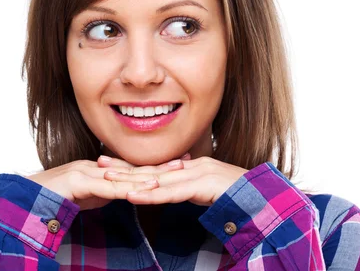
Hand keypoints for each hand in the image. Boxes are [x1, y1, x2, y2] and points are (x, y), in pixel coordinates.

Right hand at [26, 153, 189, 210]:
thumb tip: (122, 193)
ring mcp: (85, 172)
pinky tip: (143, 191)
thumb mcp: (86, 196)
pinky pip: (106, 187)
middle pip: (133, 167)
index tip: (178, 163)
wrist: (25, 199)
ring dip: (149, 176)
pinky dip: (127, 189)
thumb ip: (103, 193)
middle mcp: (94, 166)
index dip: (155, 166)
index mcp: (97, 168)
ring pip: (124, 175)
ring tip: (173, 174)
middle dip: (160, 166)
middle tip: (185, 161)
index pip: (131, 167)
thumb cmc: (53, 199)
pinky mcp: (78, 182)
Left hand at [97, 155, 247, 206]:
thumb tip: (175, 188)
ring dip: (130, 180)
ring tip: (108, 179)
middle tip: (99, 163)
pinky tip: (133, 196)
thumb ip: (191, 187)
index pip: (155, 168)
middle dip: (123, 168)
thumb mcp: (208, 189)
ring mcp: (195, 174)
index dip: (131, 166)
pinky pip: (171, 193)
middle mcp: (190, 167)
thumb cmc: (237, 193)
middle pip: (151, 170)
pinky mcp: (201, 186)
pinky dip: (150, 195)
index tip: (110, 164)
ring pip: (156, 180)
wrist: (261, 196)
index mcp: (190, 166)